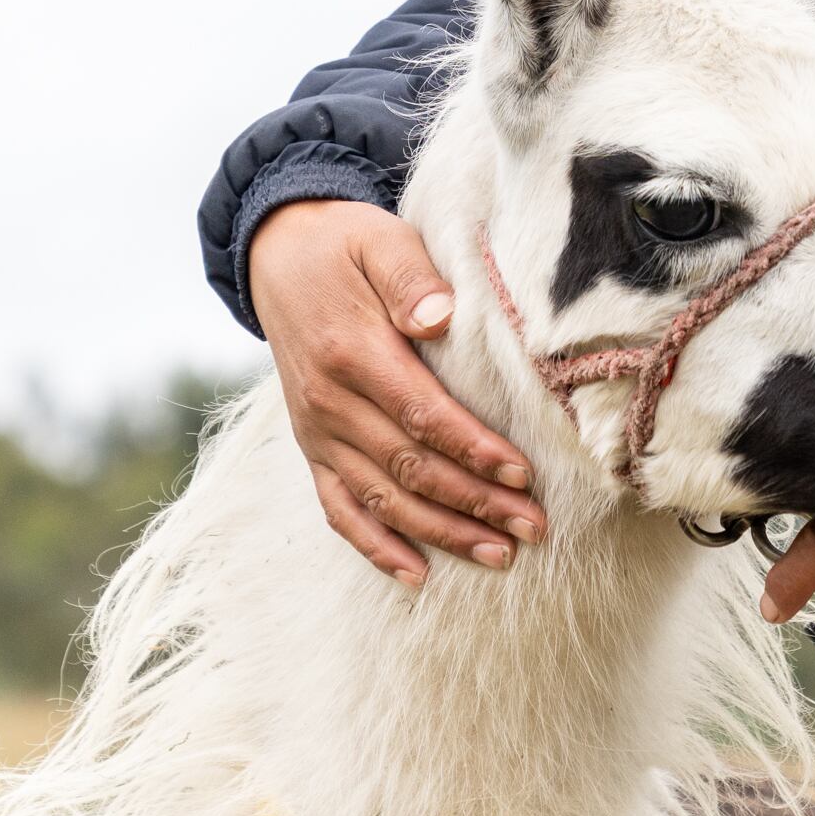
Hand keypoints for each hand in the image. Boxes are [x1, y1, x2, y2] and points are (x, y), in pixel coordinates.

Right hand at [249, 197, 548, 585]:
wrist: (280, 253)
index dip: (473, 450)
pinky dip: (375, 546)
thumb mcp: (380, 240)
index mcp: (352, 352)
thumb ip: (410, 276)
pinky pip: (339, 508)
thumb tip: (440, 316)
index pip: (421, 414)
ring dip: (441, 533)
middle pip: (410, 467)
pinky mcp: (312, 447)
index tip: (524, 475)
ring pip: (382, 498)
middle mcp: (328, 402)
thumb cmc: (347, 246)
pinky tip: (416, 575)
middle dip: (475, 503)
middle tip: (534, 529)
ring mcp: (317, 431)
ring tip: (499, 555)